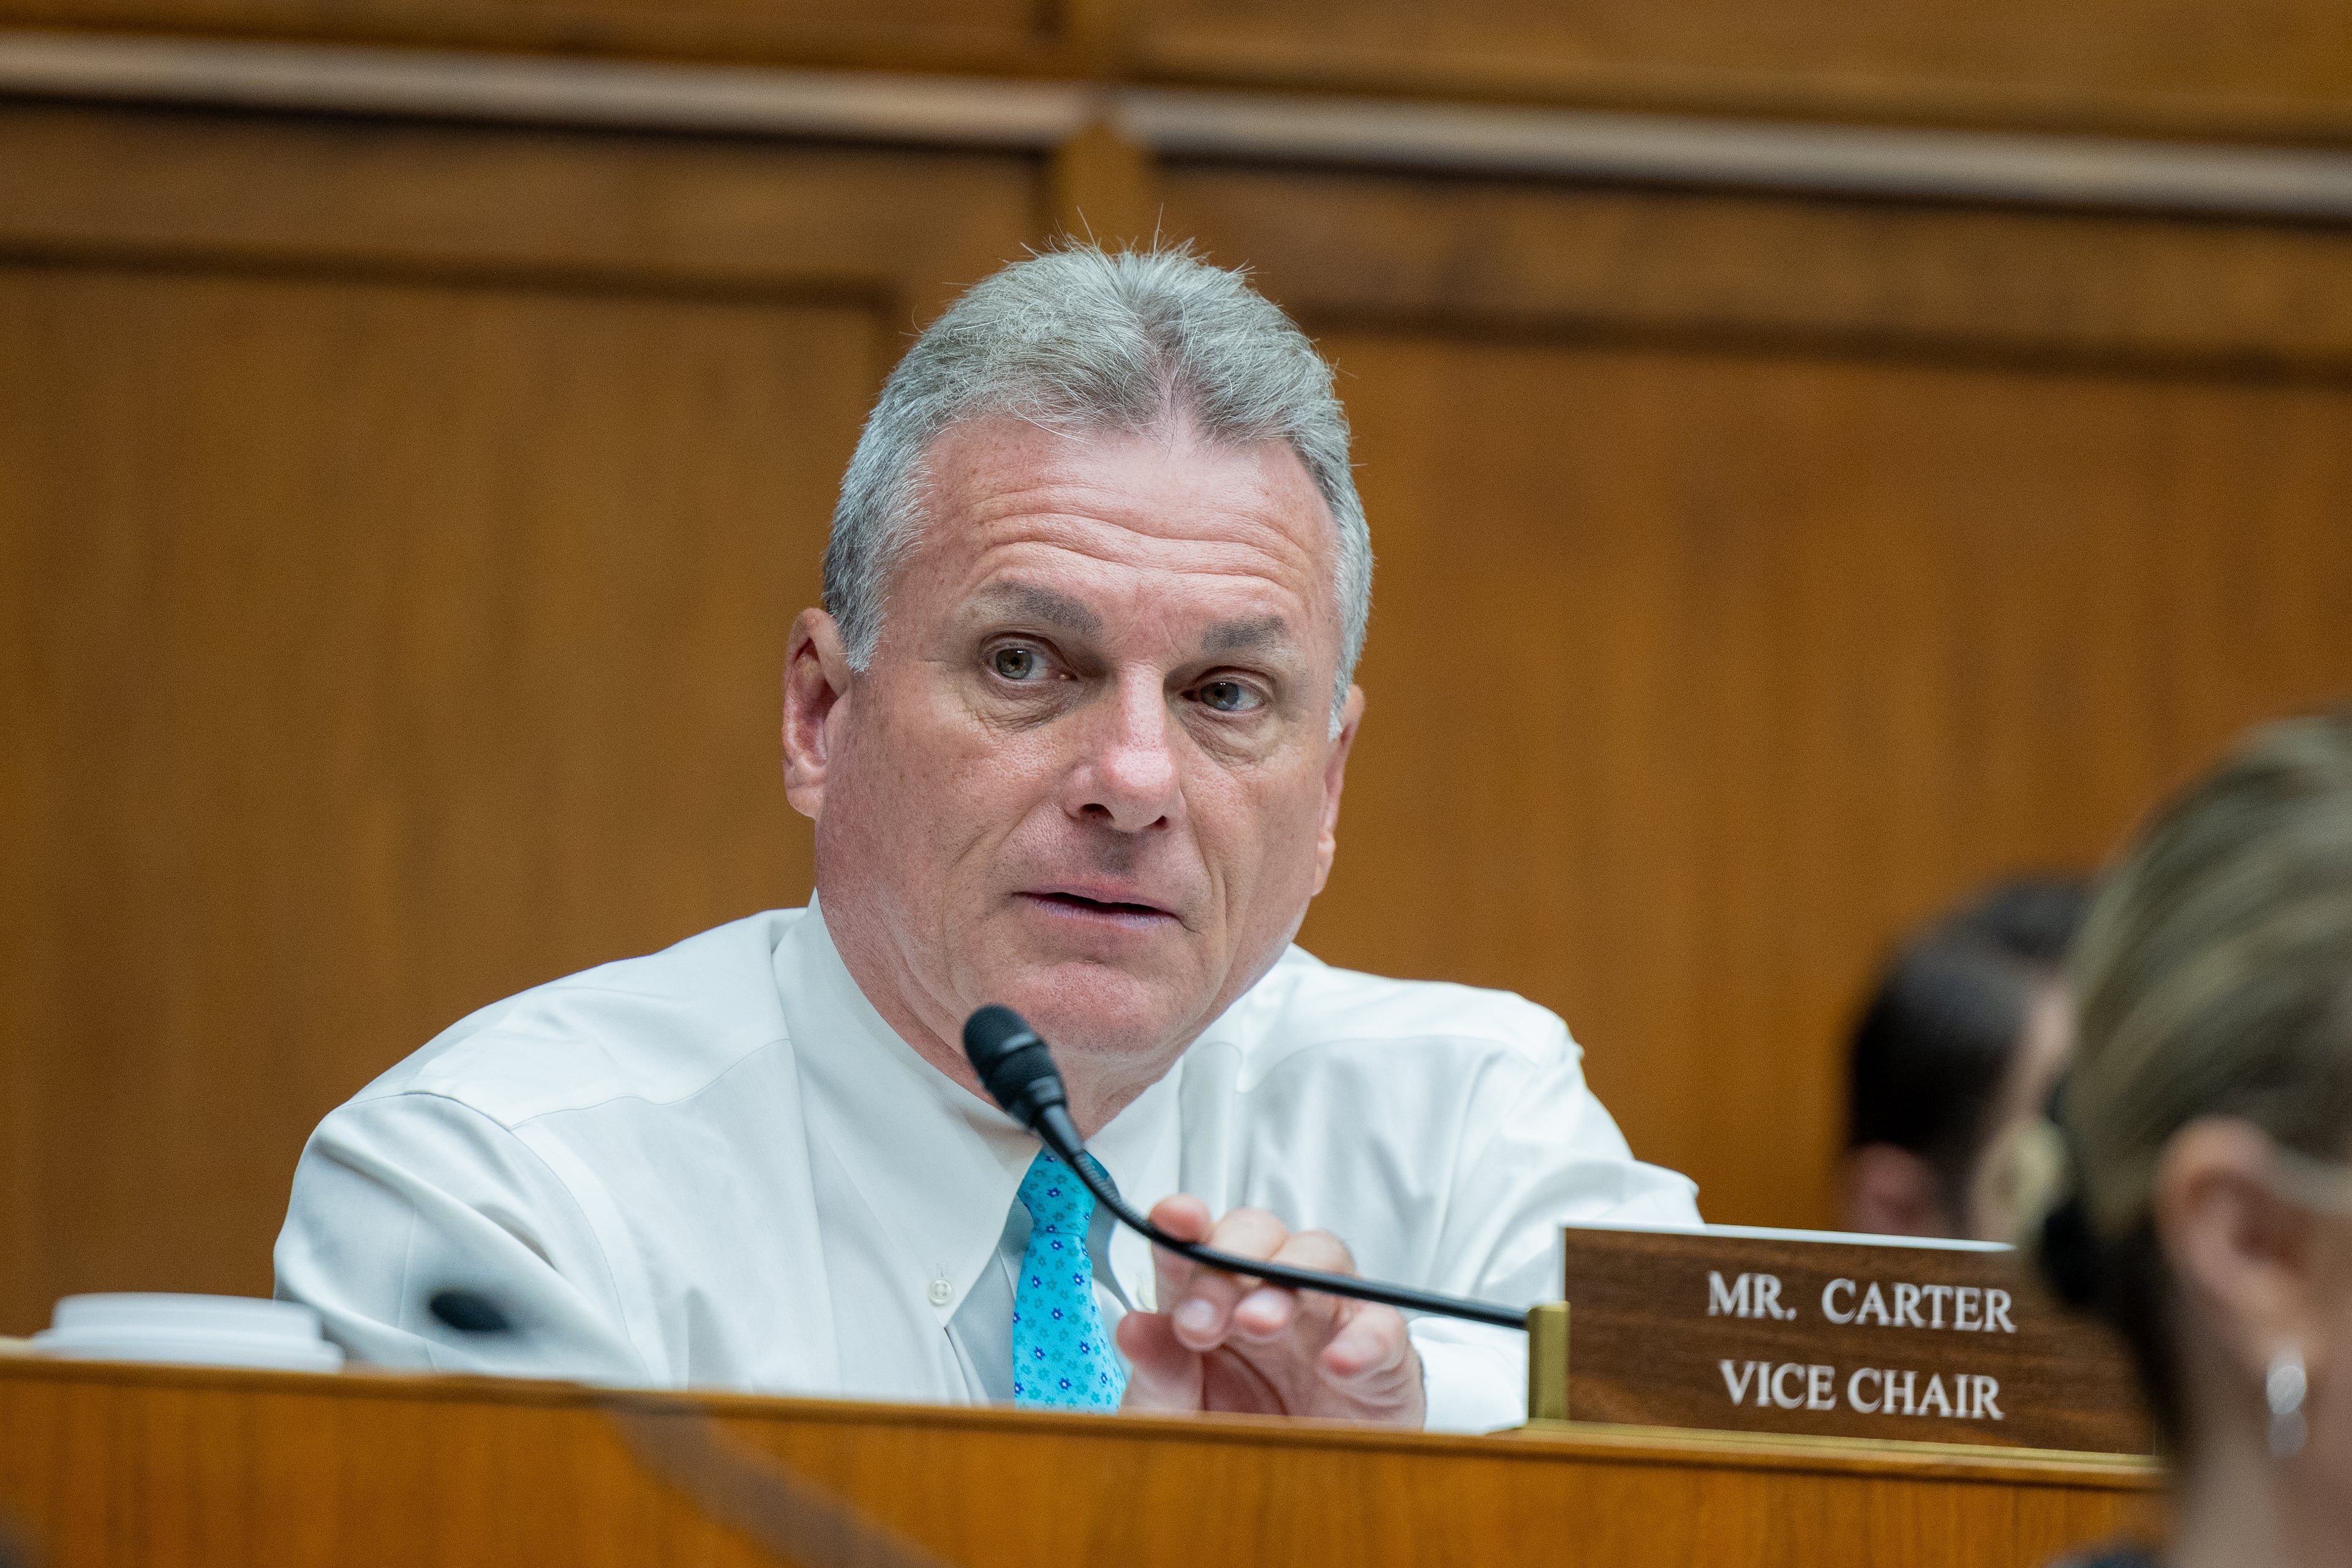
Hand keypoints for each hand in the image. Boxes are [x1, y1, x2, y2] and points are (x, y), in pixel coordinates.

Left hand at [1115, 1195, 1425, 1425]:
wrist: (1300, 1501)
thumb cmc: (1235, 1441)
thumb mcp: (1179, 1418)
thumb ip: (1158, 1375)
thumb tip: (1132, 1327)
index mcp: (1211, 1300)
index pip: (1195, 1241)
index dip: (1183, 1223)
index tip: (1171, 1220)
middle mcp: (1268, 1295)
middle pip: (1257, 1234)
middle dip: (1227, 1259)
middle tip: (1200, 1317)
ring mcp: (1326, 1320)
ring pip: (1320, 1255)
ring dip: (1287, 1279)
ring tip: (1258, 1323)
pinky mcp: (1380, 1358)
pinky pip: (1382, 1326)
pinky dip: (1362, 1336)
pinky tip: (1335, 1362)